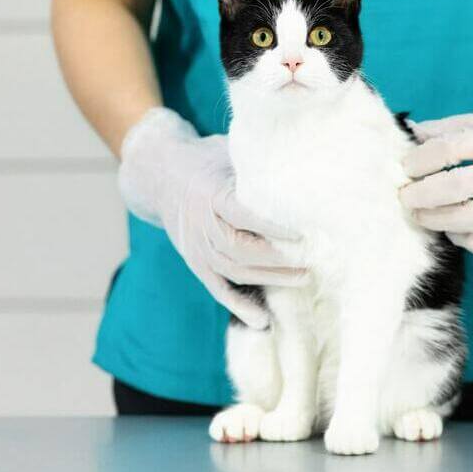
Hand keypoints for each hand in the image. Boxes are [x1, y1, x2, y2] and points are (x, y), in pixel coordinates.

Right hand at [118, 108, 306, 328]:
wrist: (160, 174)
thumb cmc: (207, 160)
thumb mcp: (228, 151)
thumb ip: (257, 166)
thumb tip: (304, 169)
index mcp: (210, 193)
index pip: (242, 213)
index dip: (272, 226)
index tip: (303, 232)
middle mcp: (200, 223)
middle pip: (239, 248)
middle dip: (277, 258)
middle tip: (312, 259)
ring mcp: (195, 247)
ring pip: (233, 270)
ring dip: (269, 278)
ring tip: (304, 278)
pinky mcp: (195, 262)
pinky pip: (217, 288)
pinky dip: (239, 305)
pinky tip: (262, 320)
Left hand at [399, 97, 472, 255]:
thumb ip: (449, 127)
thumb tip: (410, 131)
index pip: (447, 149)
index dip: (419, 160)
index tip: (404, 168)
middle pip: (454, 187)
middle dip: (420, 194)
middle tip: (404, 197)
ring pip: (469, 218)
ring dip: (436, 220)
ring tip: (420, 215)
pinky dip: (466, 241)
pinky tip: (454, 231)